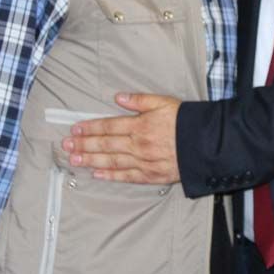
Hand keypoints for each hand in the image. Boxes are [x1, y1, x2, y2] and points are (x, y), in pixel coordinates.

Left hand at [62, 93, 180, 183]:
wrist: (206, 144)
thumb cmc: (186, 121)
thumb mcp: (164, 102)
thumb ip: (140, 100)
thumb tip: (119, 97)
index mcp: (140, 125)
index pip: (109, 126)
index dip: (91, 127)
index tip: (75, 128)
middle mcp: (138, 144)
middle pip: (106, 144)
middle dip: (84, 144)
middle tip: (66, 145)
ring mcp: (143, 161)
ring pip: (111, 161)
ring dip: (91, 160)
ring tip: (74, 159)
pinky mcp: (151, 175)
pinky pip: (126, 176)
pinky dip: (110, 176)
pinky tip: (97, 174)